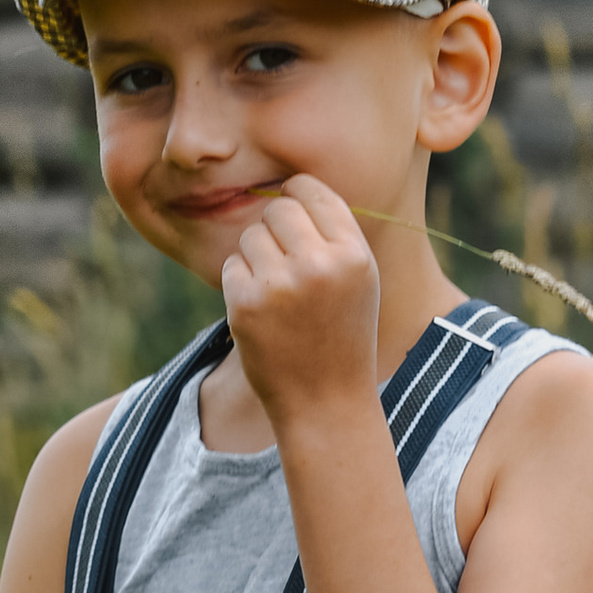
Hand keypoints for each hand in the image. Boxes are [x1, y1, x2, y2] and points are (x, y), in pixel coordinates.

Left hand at [220, 176, 380, 436]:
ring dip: (257, 257)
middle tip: (285, 262)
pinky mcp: (246, 305)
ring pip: (251, 235)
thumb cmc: (342, 335)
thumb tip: (288, 188)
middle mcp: (319, 265)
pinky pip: (233, 265)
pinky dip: (241, 283)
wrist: (325, 404)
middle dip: (276, 229)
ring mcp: (280, 286)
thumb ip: (333, 234)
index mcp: (353, 255)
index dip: (296, 195)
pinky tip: (262, 311)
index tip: (292, 209)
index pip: (312, 191)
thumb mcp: (360, 280)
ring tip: (278, 293)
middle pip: (278, 208)